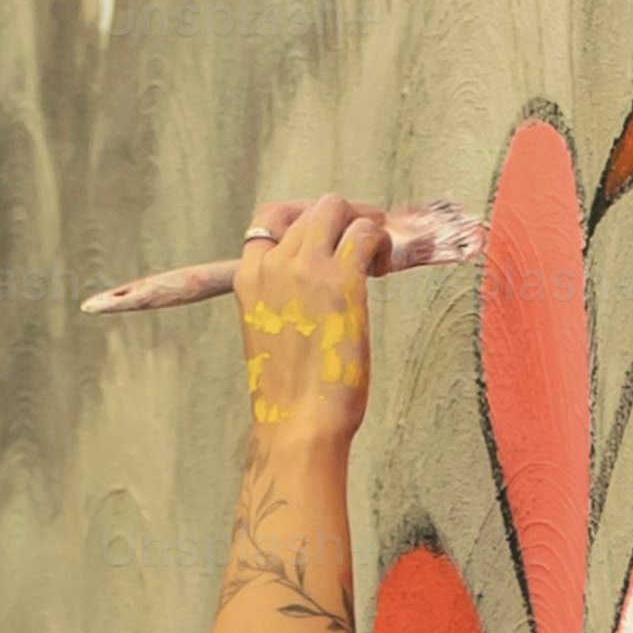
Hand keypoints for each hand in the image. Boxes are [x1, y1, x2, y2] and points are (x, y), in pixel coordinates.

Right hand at [232, 192, 381, 455]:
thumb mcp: (271, 335)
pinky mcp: (341, 279)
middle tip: (365, 237)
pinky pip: (366, 233)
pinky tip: (384, 265)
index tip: (327, 235)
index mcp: (248, 278)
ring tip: (378, 252)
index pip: (270, 220)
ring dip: (364, 222)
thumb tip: (318, 287)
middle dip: (342, 215)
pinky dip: (381, 240)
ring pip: (337, 209)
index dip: (304, 219)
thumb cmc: (289, 395)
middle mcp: (273, 264)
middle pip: (310, 209)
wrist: (297, 423)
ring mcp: (306, 268)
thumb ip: (285, 301)